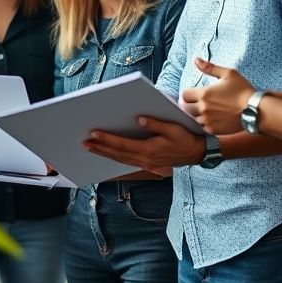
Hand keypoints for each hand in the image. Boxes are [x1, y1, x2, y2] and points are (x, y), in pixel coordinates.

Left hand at [85, 117, 205, 171]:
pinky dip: (115, 157)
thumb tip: (139, 119)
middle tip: (84, 142)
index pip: (123, 145)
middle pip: (117, 153)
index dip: (107, 139)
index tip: (94, 133)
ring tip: (90, 147)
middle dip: (100, 148)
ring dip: (104, 153)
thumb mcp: (173, 128)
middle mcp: (145, 159)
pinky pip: (127, 161)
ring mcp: (146, 163)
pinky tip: (107, 153)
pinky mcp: (148, 163)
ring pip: (120, 159)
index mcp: (149, 150)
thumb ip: (155, 124)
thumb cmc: (186, 138)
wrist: (197, 153)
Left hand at [181, 58, 254, 133]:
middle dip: (190, 104)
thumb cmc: (243, 90)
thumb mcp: (228, 74)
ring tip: (208, 110)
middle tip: (198, 102)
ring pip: (194, 118)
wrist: (256, 110)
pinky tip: (214, 118)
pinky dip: (206, 123)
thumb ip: (209, 68)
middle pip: (186, 108)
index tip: (194, 93)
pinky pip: (203, 127)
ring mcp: (208, 120)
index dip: (188, 94)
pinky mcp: (214, 130)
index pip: (184, 95)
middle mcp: (203, 108)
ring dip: (197, 114)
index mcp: (204, 94)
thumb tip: (196, 60)